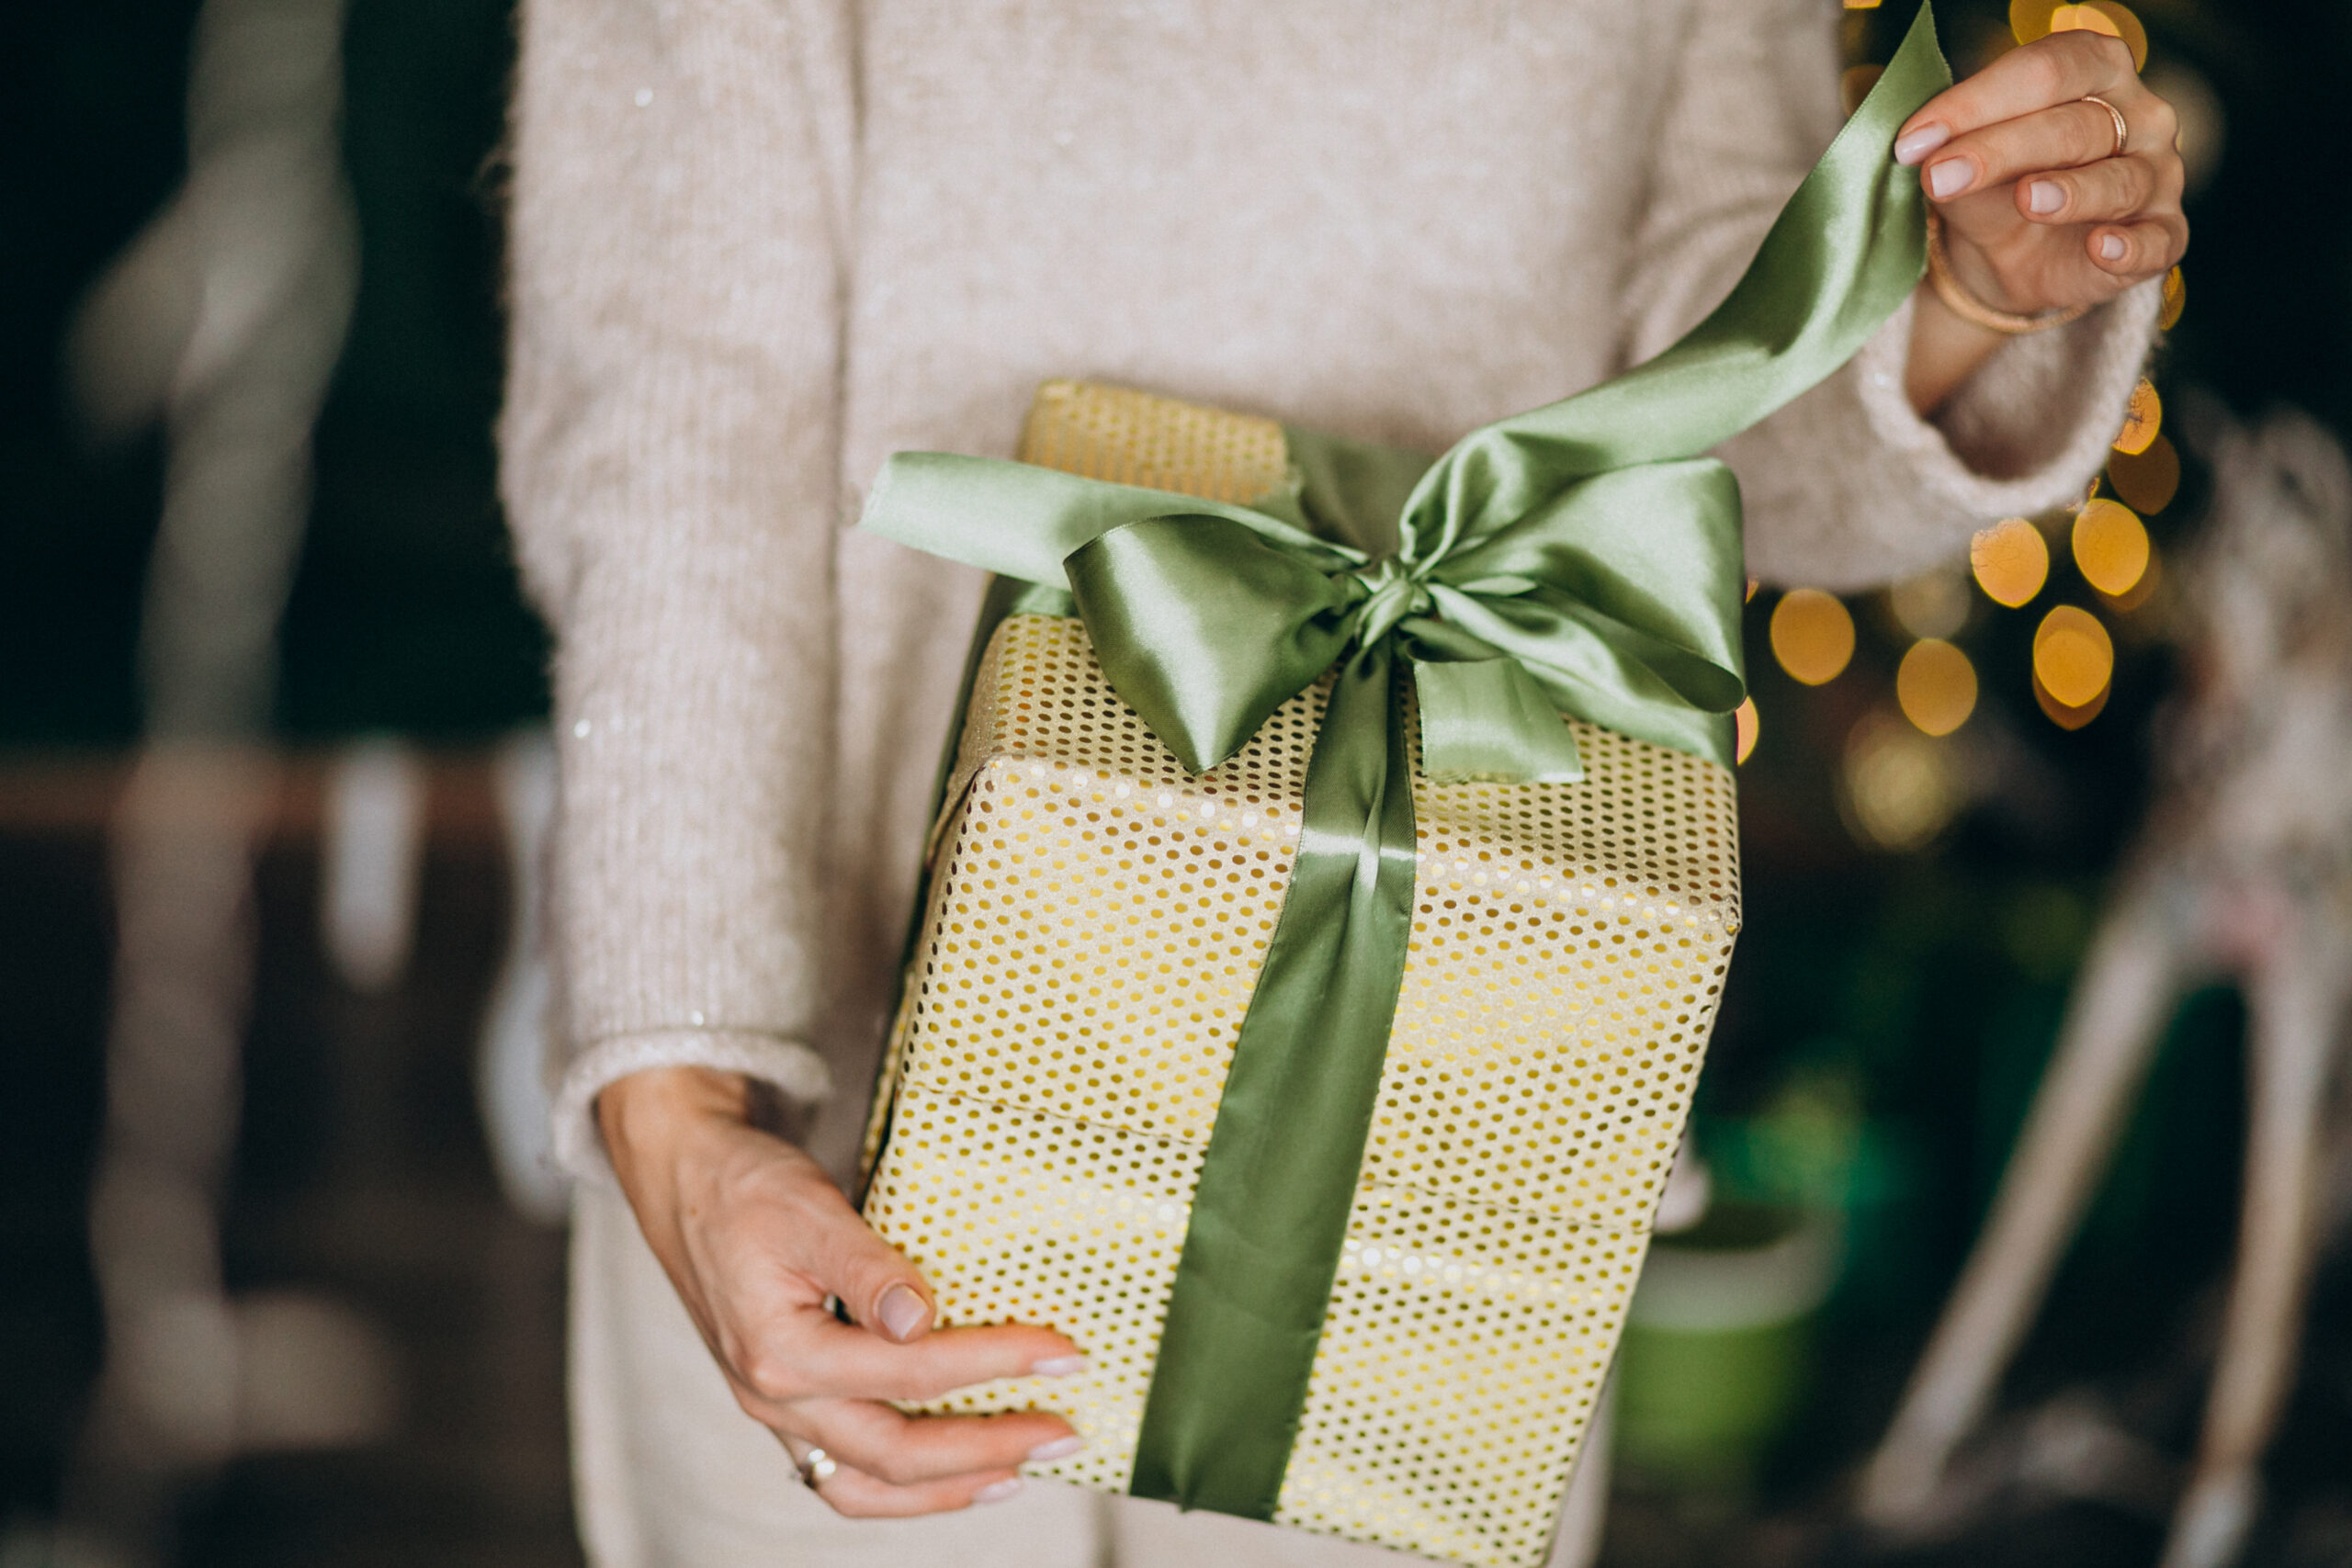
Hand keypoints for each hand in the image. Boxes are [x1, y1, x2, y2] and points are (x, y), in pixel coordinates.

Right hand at [599, 1066, 1084, 1515]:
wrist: (683, 1177)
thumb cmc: (743, 1184)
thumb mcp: (805, 1207)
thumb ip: (865, 1266)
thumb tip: (921, 1319)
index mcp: (780, 1352)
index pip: (909, 1374)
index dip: (995, 1365)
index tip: (1062, 1353)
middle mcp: (772, 1397)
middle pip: (892, 1453)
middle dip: (988, 1449)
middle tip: (1065, 1432)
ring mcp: (775, 1409)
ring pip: (865, 1483)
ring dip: (947, 1486)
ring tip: (1019, 1470)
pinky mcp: (784, 1402)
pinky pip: (844, 1471)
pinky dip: (903, 1483)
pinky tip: (954, 1469)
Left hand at [1894, 30, 2187, 410]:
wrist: (2012, 258)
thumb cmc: (1996, 186)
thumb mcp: (1966, 164)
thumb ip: (1953, 152)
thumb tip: (1920, 149)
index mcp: (2095, 70)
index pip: (2045, 70)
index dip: (1978, 100)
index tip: (1914, 140)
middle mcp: (2139, 114)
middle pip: (2075, 124)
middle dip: (2003, 148)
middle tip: (1941, 175)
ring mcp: (2157, 174)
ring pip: (2119, 180)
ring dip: (2072, 191)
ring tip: (2028, 199)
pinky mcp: (2163, 233)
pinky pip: (2157, 240)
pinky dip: (2131, 246)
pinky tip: (2102, 247)